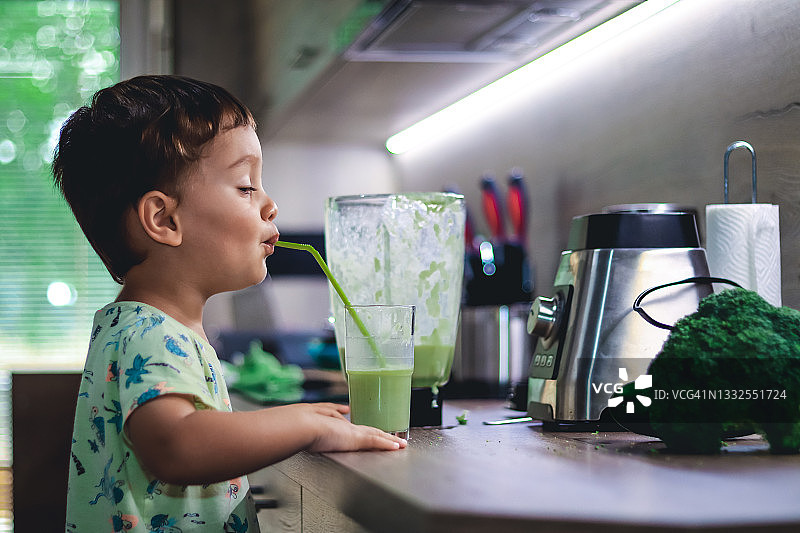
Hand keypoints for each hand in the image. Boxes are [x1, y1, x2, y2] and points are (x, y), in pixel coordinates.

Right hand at [291, 402, 407, 451]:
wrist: (302, 425)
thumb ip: (332, 412)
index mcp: (339, 425)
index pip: (358, 428)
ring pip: (377, 436)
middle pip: (371, 431)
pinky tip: (397, 446)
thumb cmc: (304, 424)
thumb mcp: (318, 416)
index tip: (377, 433)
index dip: (369, 431)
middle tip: (394, 438)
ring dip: (390, 439)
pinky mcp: (357, 439)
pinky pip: (376, 441)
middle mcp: (349, 428)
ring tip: (400, 443)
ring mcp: (354, 433)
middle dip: (383, 435)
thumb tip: (345, 410)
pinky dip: (387, 443)